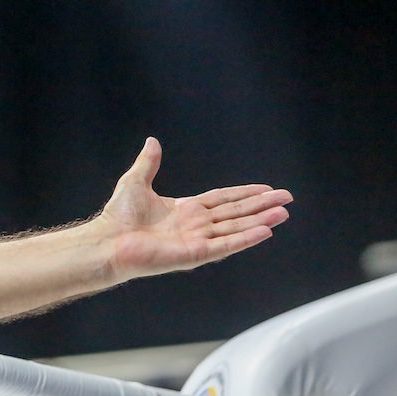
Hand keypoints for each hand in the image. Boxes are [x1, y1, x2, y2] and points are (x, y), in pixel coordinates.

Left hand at [97, 137, 291, 281]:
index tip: (267, 189)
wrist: (108, 240)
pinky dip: (245, 238)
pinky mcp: (195, 254)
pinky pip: (225, 244)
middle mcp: (196, 225)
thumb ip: (148, 163)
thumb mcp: (136, 182)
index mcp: (186, 210)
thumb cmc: (118, 216)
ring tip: (283, 213)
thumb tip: (152, 141)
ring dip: (261, 221)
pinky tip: (264, 231)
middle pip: (236, 213)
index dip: (245, 194)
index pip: (223, 200)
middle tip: (287, 199)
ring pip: (236, 228)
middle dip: (262, 206)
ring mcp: (197, 240)